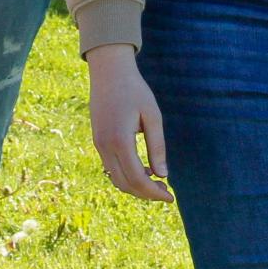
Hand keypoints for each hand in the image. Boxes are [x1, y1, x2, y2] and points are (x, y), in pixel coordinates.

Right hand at [87, 44, 171, 202]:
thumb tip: (163, 175)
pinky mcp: (97, 141)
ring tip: (156, 182)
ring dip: (135, 186)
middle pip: (125, 184)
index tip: (170, 197)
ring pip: (116, 178)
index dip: (154, 192)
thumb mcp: (152, 116)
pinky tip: (143, 169)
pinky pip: (111, 167)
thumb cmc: (134, 90)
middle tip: (166, 192)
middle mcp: (105, 146)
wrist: (108, 71)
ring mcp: (98, 144)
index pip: (137, 179)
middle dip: (146, 194)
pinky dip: (126, 175)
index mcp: (120, 141)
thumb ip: (157, 147)